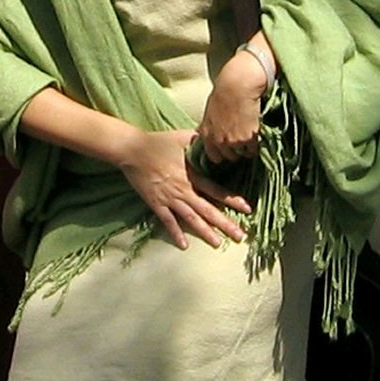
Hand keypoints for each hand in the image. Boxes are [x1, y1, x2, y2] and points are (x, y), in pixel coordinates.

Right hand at [114, 128, 248, 249]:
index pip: (216, 190)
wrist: (132, 150)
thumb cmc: (157, 142)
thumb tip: (214, 134)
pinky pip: (167, 221)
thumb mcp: (181, 137)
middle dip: (225, 224)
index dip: (232, 200)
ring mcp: (169, 198)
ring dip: (205, 232)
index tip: (247, 209)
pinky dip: (175, 233)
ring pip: (191, 218)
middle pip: (208, 209)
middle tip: (240, 236)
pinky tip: (184, 246)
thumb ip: (199, 138)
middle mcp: (183, 189)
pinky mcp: (156, 203)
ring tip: (218, 244)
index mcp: (192, 174)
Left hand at [197, 42, 272, 162]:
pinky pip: (253, 149)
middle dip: (235, 150)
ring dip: (247, 147)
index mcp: (207, 134)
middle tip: (241, 139)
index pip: (213, 156)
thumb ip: (208, 126)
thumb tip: (201, 132)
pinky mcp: (248, 139)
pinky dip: (256, 143)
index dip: (222, 153)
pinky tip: (255, 131)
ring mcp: (234, 141)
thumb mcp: (209, 112)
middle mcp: (219, 141)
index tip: (228, 148)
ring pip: (243, 154)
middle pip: (230, 157)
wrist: (238, 86)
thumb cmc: (223, 94)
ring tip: (249, 133)